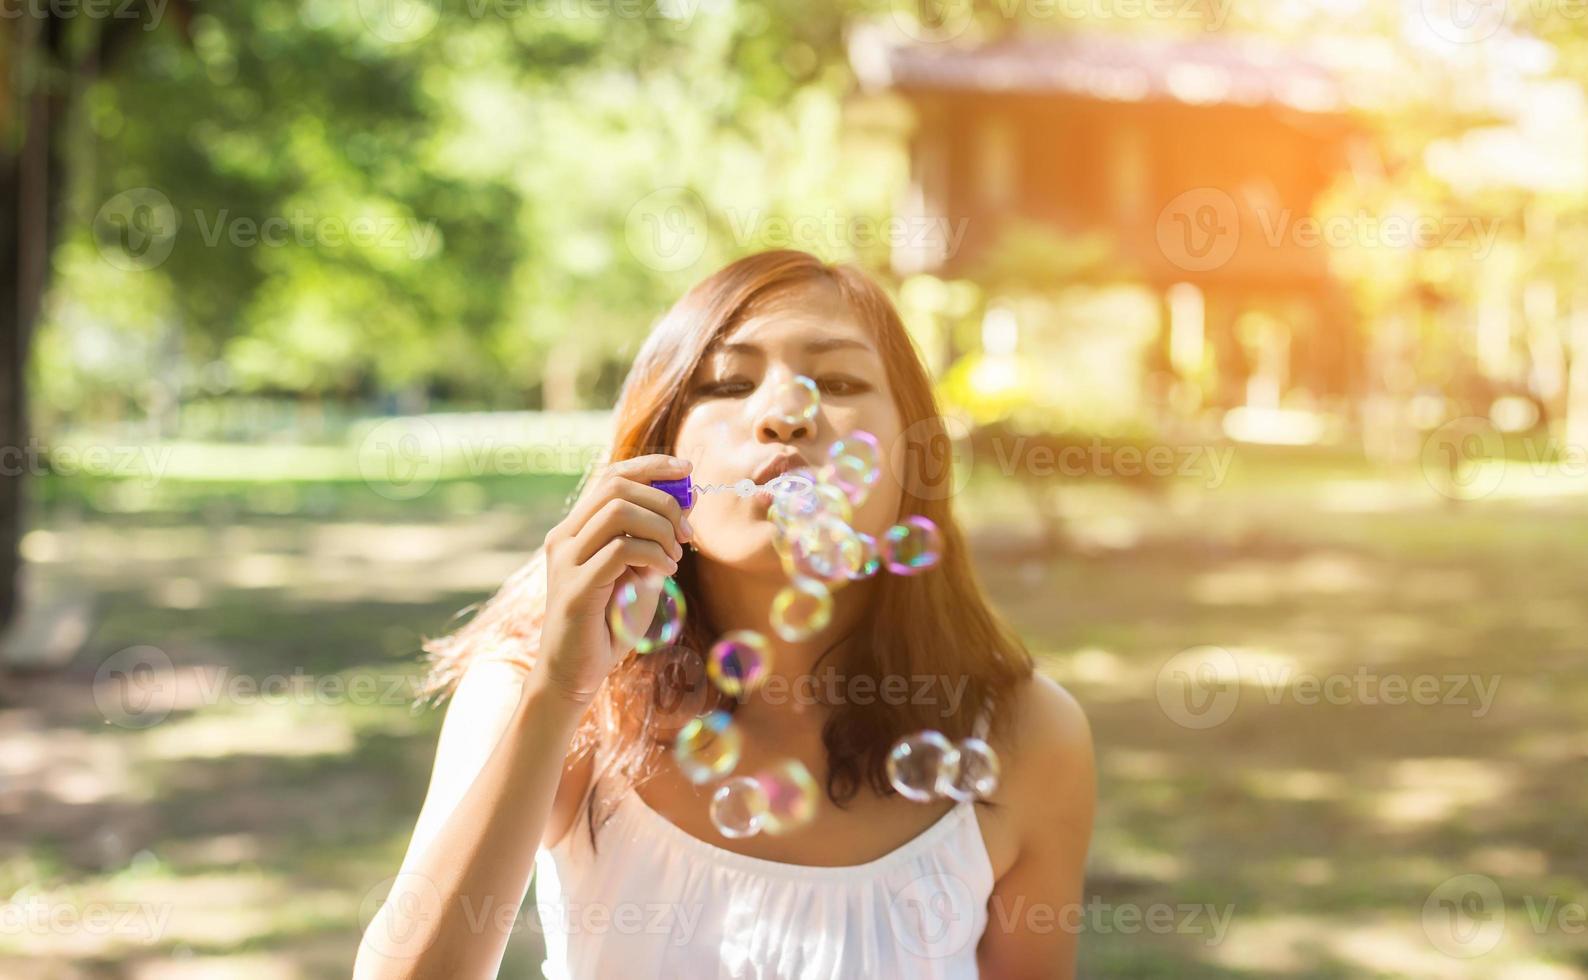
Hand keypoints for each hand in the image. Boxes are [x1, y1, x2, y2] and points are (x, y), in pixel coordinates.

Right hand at [535, 455, 692, 703]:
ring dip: (660, 527)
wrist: (573, 674)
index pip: (611, 476)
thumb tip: (686, 502)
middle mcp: (565, 539)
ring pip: (618, 511)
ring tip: (676, 556)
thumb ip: (655, 541)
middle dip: (664, 500)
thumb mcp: (638, 575)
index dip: (651, 466)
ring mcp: (566, 562)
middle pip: (616, 486)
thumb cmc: (608, 625)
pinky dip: (653, 554)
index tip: (687, 470)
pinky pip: (620, 551)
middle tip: (688, 531)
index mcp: (576, 530)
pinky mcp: (576, 589)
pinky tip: (665, 572)